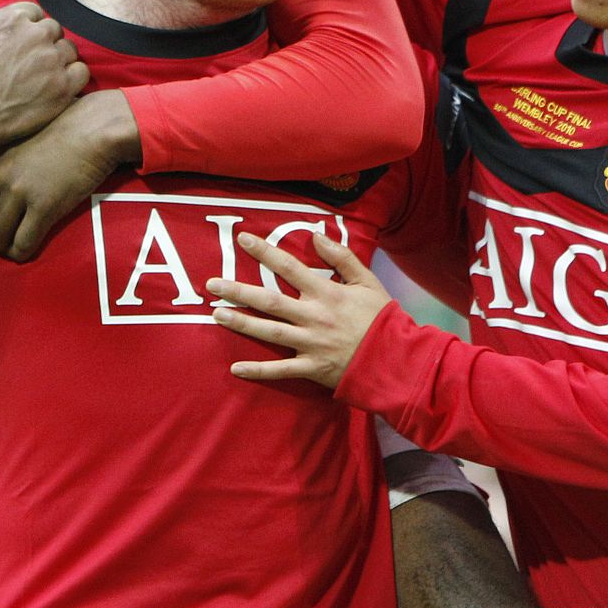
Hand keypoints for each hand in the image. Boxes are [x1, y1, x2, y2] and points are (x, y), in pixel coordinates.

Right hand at [0, 3, 88, 164]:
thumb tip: (9, 20)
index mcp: (12, 19)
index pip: (37, 14)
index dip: (32, 30)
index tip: (25, 45)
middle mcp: (36, 35)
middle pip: (54, 30)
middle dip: (46, 45)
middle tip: (33, 65)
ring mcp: (52, 60)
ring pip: (69, 50)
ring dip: (60, 61)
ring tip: (43, 79)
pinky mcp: (63, 86)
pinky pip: (82, 72)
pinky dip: (73, 79)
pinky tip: (58, 88)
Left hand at [0, 90, 139, 260]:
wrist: (92, 130)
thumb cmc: (66, 135)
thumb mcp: (24, 145)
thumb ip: (7, 165)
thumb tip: (2, 191)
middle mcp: (1, 178)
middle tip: (6, 243)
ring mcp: (21, 193)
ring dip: (5, 249)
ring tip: (17, 249)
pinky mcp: (44, 207)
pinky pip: (23, 242)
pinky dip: (22, 254)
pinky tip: (29, 252)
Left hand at [206, 231, 391, 388]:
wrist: (396, 359)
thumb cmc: (382, 318)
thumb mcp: (367, 281)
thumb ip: (342, 257)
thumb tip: (317, 236)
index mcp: (326, 293)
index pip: (289, 267)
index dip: (265, 252)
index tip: (243, 239)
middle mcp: (314, 317)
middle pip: (269, 301)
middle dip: (238, 291)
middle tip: (211, 284)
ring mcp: (311, 344)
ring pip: (269, 332)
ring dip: (241, 323)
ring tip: (216, 314)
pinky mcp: (312, 369)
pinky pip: (280, 371)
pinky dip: (258, 371)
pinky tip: (235, 369)